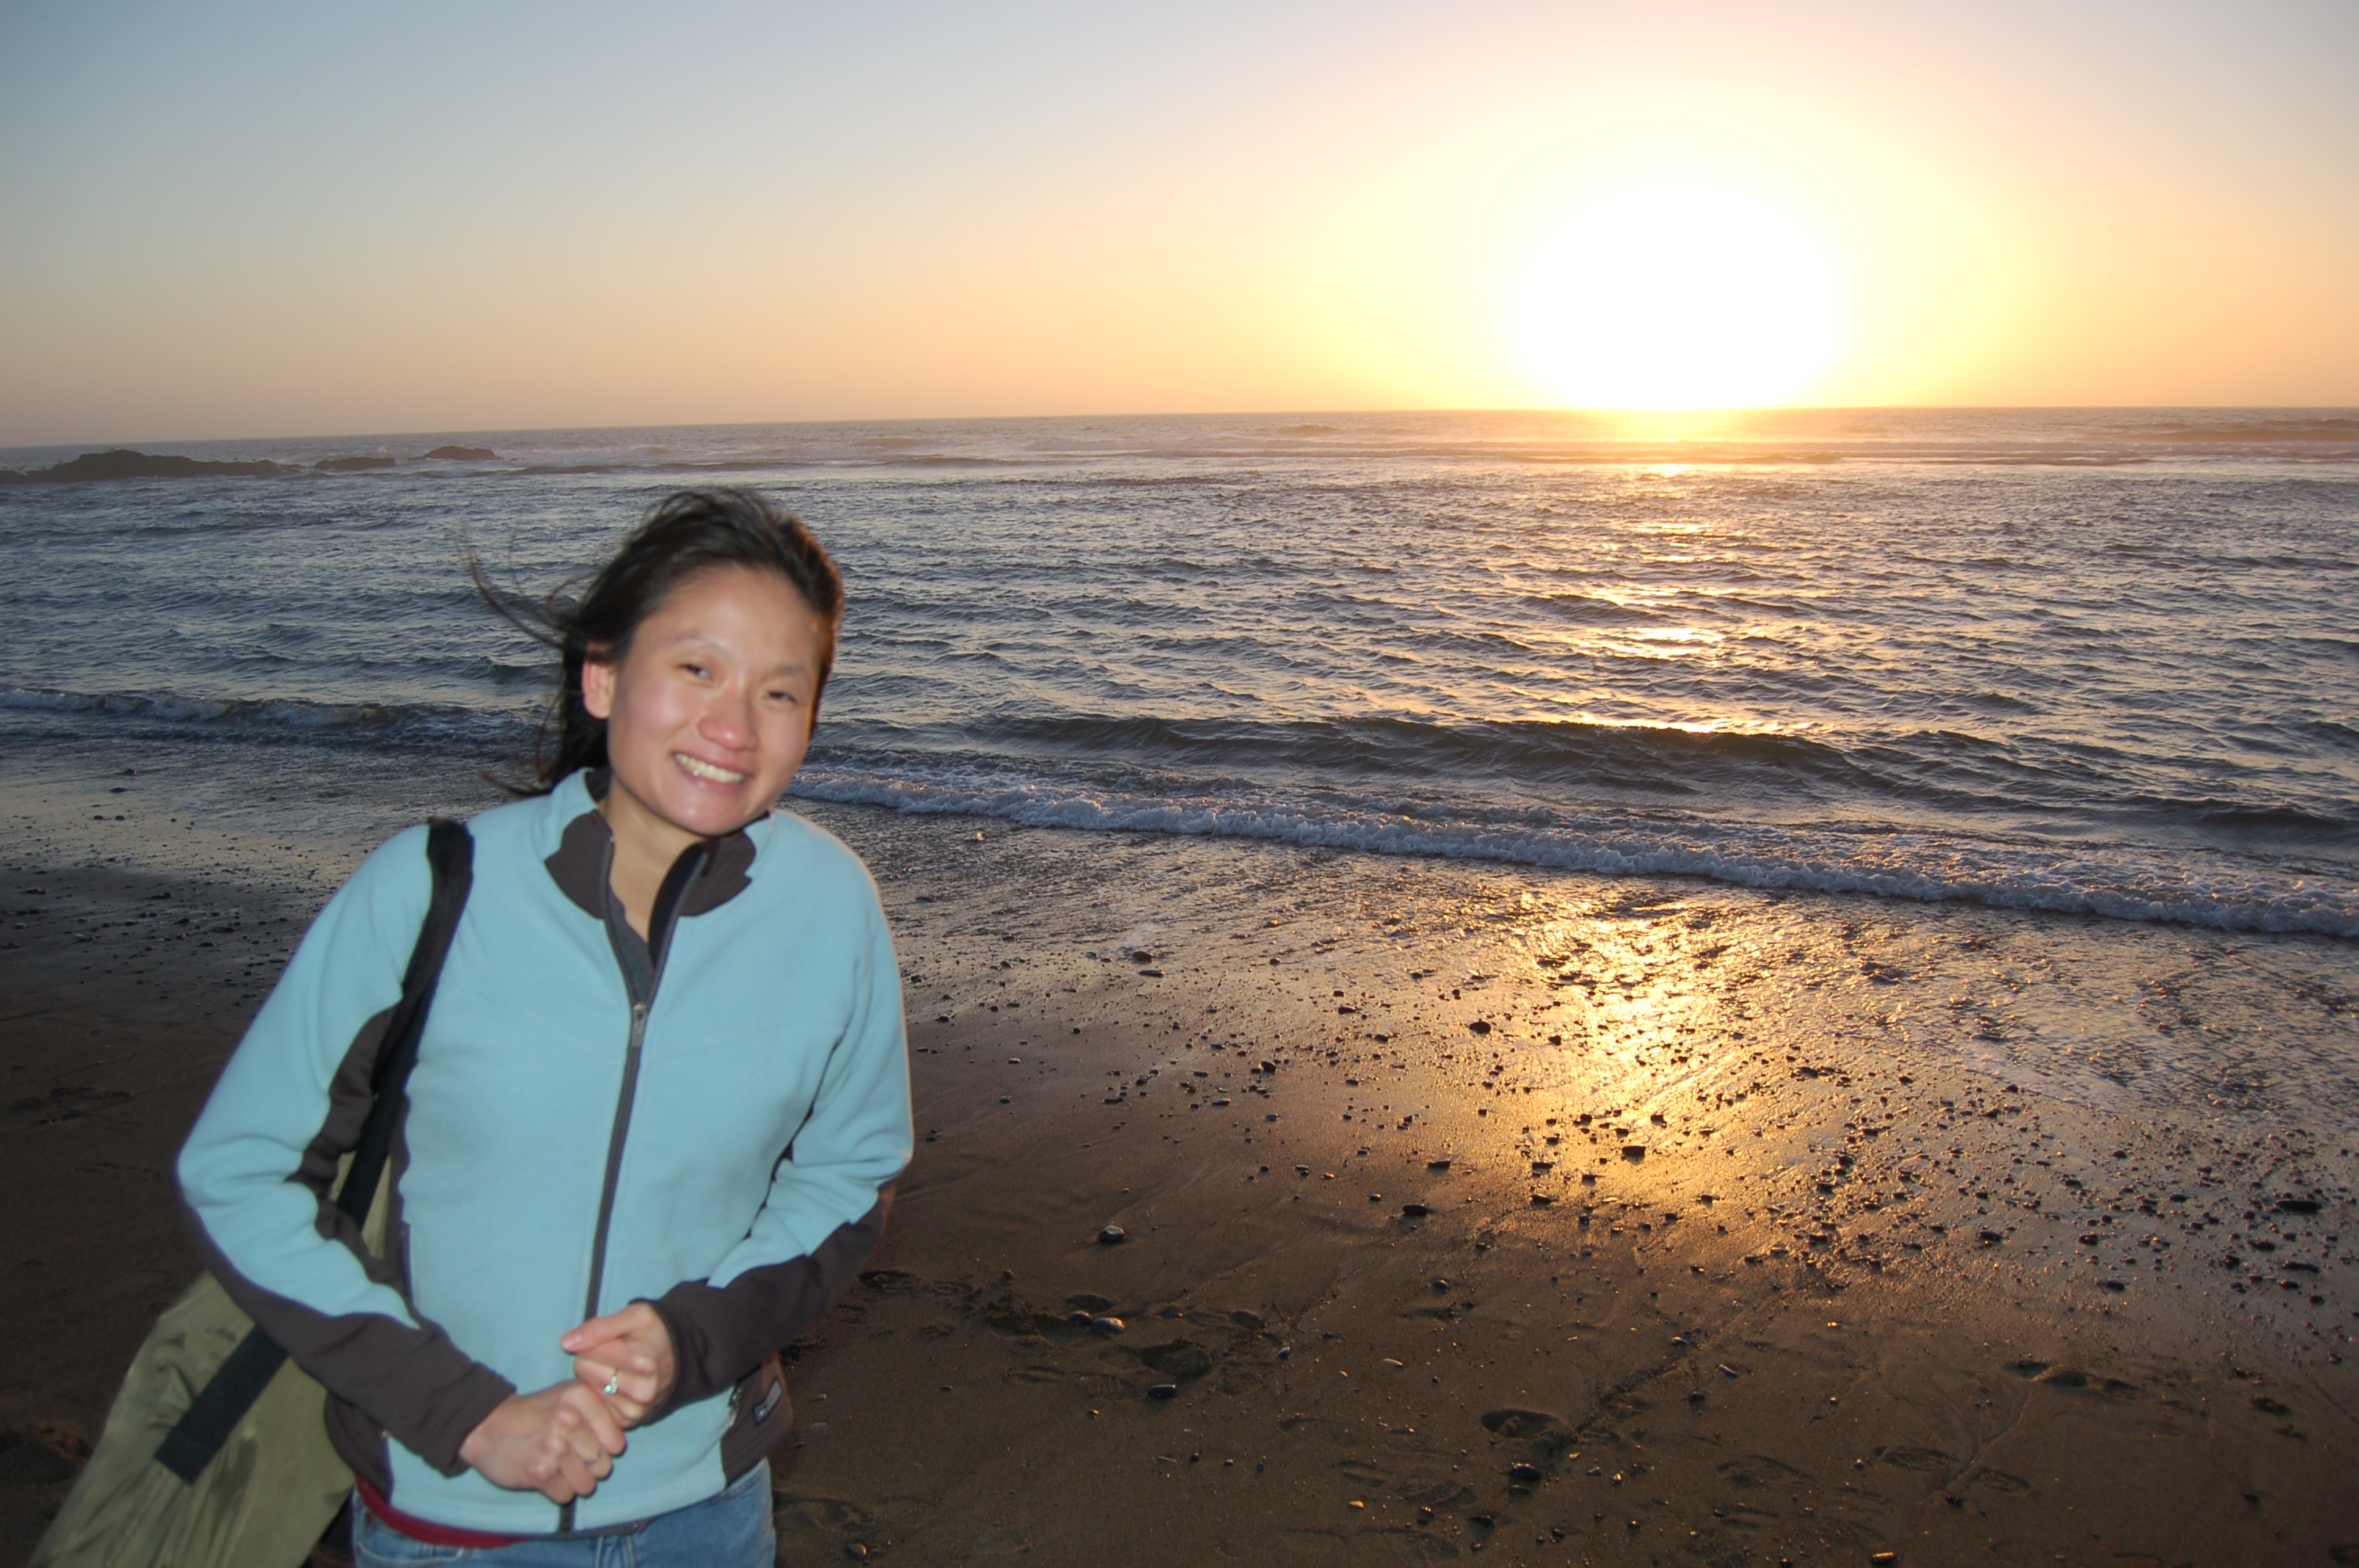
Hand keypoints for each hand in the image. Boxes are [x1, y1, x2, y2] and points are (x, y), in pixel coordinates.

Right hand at [457, 1382, 627, 1502]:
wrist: (486, 1425)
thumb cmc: (535, 1413)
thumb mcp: (567, 1396)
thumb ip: (599, 1409)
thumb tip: (626, 1434)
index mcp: (581, 1396)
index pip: (618, 1442)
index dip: (606, 1449)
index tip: (587, 1443)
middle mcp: (570, 1419)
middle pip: (604, 1466)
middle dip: (589, 1468)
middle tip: (568, 1456)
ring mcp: (554, 1447)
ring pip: (587, 1485)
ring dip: (574, 1482)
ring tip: (557, 1466)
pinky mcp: (539, 1472)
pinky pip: (566, 1496)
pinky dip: (556, 1491)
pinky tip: (543, 1474)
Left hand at [562, 1301, 676, 1426]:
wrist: (680, 1356)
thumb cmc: (654, 1331)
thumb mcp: (634, 1316)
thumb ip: (599, 1327)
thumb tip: (566, 1343)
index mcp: (644, 1362)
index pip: (588, 1350)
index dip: (594, 1340)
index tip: (612, 1339)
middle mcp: (640, 1391)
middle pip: (583, 1370)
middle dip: (591, 1358)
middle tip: (612, 1353)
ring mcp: (634, 1410)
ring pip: (586, 1388)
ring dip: (594, 1377)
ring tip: (615, 1367)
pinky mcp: (627, 1421)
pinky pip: (593, 1404)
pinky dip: (598, 1393)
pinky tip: (613, 1384)